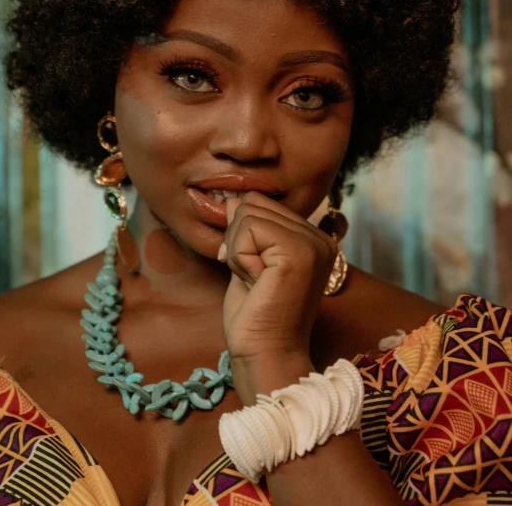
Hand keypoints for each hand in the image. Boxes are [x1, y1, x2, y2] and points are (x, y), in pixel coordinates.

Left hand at [221, 191, 337, 364]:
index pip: (261, 203)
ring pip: (247, 213)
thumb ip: (246, 230)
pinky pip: (248, 228)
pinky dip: (239, 256)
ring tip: (257, 281)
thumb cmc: (255, 316)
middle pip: (254, 203)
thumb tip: (234, 198)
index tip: (252, 272)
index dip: (242, 235)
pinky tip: (256, 282)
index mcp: (312, 239)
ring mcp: (312, 243)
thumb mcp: (248, 261)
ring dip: (238, 249)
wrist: (265, 355)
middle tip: (253, 278)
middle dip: (238, 240)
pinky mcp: (297, 251)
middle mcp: (319, 237)